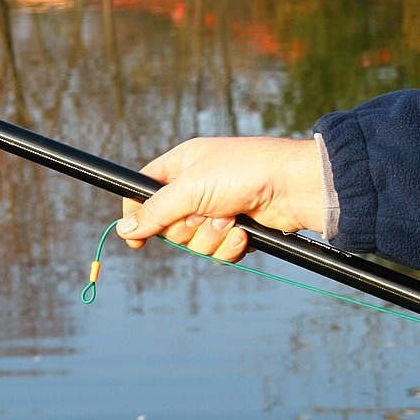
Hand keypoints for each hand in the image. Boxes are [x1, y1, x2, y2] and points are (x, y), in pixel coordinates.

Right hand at [118, 137, 323, 261]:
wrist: (294, 186)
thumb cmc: (243, 172)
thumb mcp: (190, 187)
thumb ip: (155, 210)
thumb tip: (125, 229)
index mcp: (181, 166)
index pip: (144, 191)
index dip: (137, 215)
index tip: (134, 238)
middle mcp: (196, 188)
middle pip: (168, 225)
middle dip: (186, 226)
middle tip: (203, 213)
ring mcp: (217, 211)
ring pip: (194, 244)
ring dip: (211, 236)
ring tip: (231, 217)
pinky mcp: (236, 230)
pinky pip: (217, 253)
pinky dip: (229, 246)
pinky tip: (244, 231)